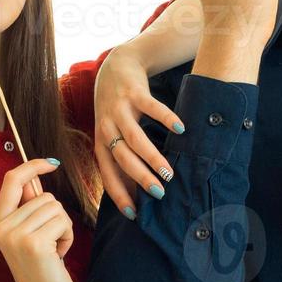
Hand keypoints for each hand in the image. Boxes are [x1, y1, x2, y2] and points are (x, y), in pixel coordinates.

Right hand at [0, 158, 76, 281]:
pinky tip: (58, 256)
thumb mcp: (29, 235)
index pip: (12, 180)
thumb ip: (29, 209)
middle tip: (50, 244)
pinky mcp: (35, 243)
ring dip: (63, 228)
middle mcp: (3, 226)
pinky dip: (68, 237)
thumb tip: (34, 177)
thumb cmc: (43, 270)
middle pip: (44, 196)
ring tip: (53, 251)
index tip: (51, 164)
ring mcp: (17, 235)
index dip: (33, 166)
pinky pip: (64, 222)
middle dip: (56, 217)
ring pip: (56, 207)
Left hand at [93, 44, 183, 214]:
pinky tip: (180, 129)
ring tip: (169, 173)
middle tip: (159, 194)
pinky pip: (151, 107)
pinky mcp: (134, 92)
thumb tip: (140, 190)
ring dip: (153, 157)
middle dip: (140, 178)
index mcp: (101, 142)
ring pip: (135, 138)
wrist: (116, 66)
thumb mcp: (113, 132)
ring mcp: (120, 109)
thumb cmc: (118, 108)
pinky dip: (165, 118)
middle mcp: (107, 127)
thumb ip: (124, 156)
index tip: (134, 214)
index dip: (119, 194)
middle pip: (122, 158)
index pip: (108, 174)